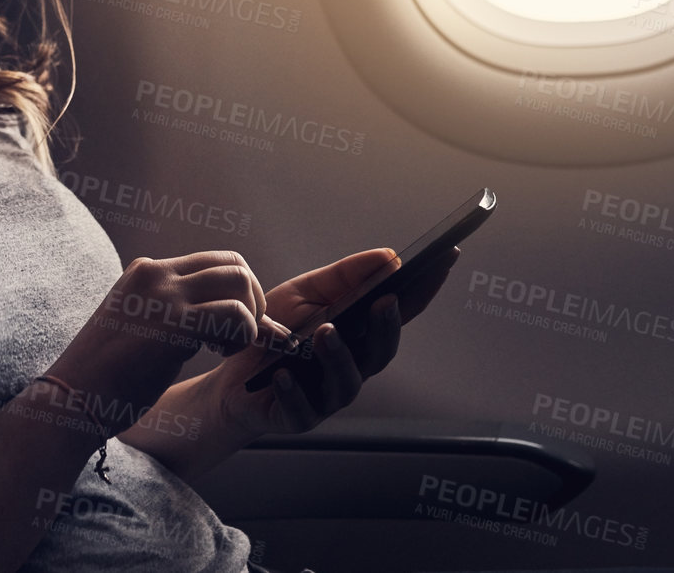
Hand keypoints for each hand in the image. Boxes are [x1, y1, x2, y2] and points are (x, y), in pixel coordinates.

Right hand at [46, 250, 271, 434]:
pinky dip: (243, 335)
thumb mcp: (137, 329)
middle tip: (237, 337)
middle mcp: (157, 274)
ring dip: (249, 317)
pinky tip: (218, 355)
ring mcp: (166, 295)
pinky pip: (236, 313)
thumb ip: (172, 315)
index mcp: (146, 272)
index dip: (236, 292)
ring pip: (240, 281)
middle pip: (233, 263)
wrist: (72, 399)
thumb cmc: (105, 378)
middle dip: (251, 300)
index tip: (232, 327)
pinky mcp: (175, 322)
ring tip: (226, 348)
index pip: (212, 262)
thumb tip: (220, 320)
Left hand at [117, 245, 458, 481]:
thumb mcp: (305, 294)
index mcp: (360, 335)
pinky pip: (302, 408)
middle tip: (383, 302)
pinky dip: (294, 390)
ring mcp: (328, 396)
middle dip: (385, 327)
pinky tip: (283, 374)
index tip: (443, 260)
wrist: (230, 376)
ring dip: (338, 357)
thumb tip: (389, 257)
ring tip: (325, 333)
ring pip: (346, 381)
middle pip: (381, 351)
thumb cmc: (274, 333)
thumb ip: (344, 277)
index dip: (425, 289)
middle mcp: (353, 367)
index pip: (400, 312)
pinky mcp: (300, 417)